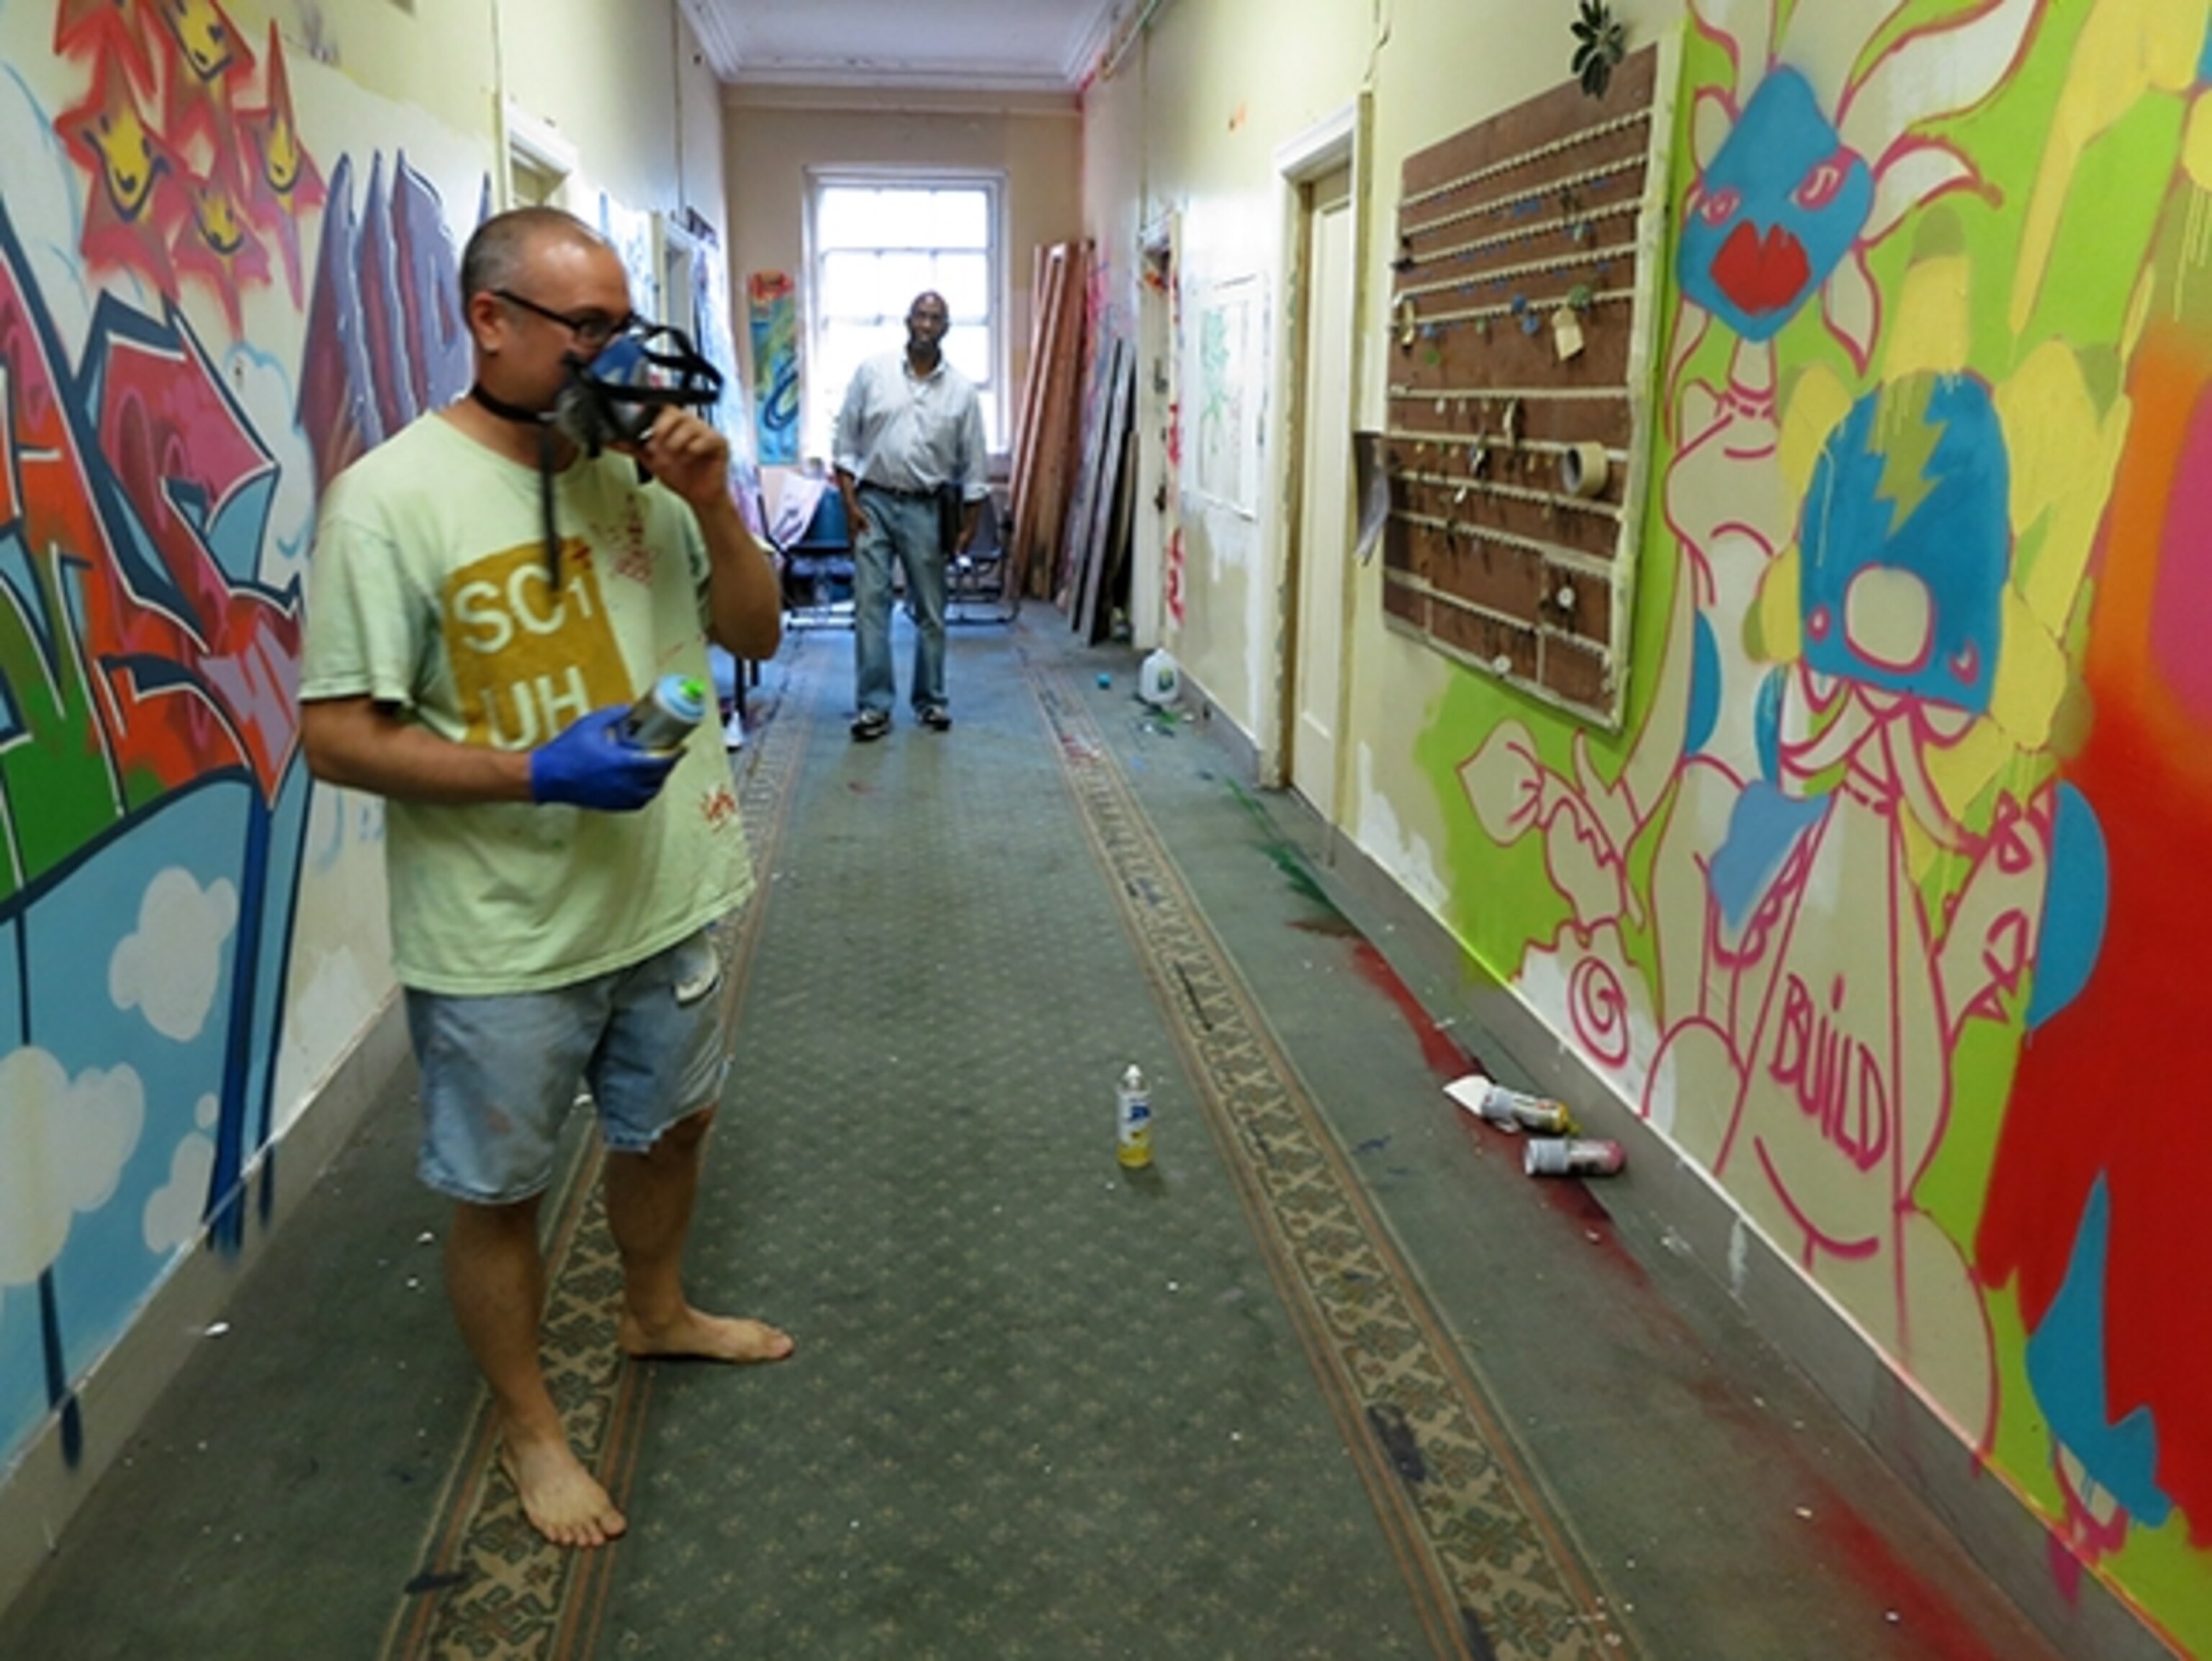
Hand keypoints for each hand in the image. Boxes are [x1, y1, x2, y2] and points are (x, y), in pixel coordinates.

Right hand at [529, 706, 678, 810]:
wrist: (547, 776)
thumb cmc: (566, 751)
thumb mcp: (591, 724)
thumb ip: (614, 714)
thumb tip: (631, 708)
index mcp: (623, 763)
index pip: (660, 761)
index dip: (674, 755)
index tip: (681, 748)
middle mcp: (625, 783)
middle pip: (659, 777)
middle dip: (668, 765)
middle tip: (670, 754)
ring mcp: (618, 796)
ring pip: (650, 792)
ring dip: (658, 780)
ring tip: (657, 768)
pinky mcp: (611, 804)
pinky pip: (637, 801)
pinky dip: (645, 792)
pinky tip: (642, 783)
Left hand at [626, 409, 730, 510]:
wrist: (699, 497)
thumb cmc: (681, 477)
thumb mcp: (651, 461)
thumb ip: (633, 448)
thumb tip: (612, 440)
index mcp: (676, 425)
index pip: (664, 408)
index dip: (654, 419)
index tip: (646, 434)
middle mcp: (692, 424)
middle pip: (676, 412)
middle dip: (663, 431)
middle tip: (656, 449)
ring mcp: (707, 432)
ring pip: (689, 426)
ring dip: (676, 445)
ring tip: (675, 459)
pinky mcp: (720, 442)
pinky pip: (705, 438)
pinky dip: (694, 451)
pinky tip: (691, 460)